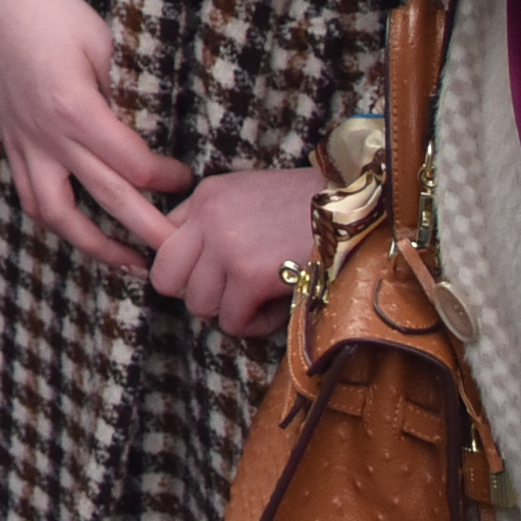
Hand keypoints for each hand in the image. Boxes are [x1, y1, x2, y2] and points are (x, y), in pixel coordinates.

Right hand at [0, 0, 186, 278]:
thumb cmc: (54, 13)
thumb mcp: (104, 44)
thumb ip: (126, 92)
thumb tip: (154, 130)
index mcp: (75, 108)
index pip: (133, 165)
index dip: (169, 178)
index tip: (189, 178)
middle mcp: (47, 135)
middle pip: (106, 199)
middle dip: (149, 232)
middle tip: (180, 256)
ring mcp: (25, 143)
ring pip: (57, 214)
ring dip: (95, 245)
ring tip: (128, 262)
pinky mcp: (12, 142)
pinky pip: (30, 196)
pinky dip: (57, 221)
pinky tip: (81, 230)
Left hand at [151, 166, 330, 343]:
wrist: (356, 208)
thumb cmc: (309, 207)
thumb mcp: (251, 197)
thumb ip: (216, 222)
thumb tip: (194, 269)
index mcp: (205, 196)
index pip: (164, 242)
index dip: (188, 268)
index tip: (213, 277)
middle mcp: (207, 217)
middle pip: (166, 279)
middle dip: (196, 294)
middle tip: (230, 295)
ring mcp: (226, 246)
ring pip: (199, 305)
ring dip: (231, 311)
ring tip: (262, 299)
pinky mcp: (250, 276)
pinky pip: (232, 321)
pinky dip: (255, 324)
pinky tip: (278, 307)